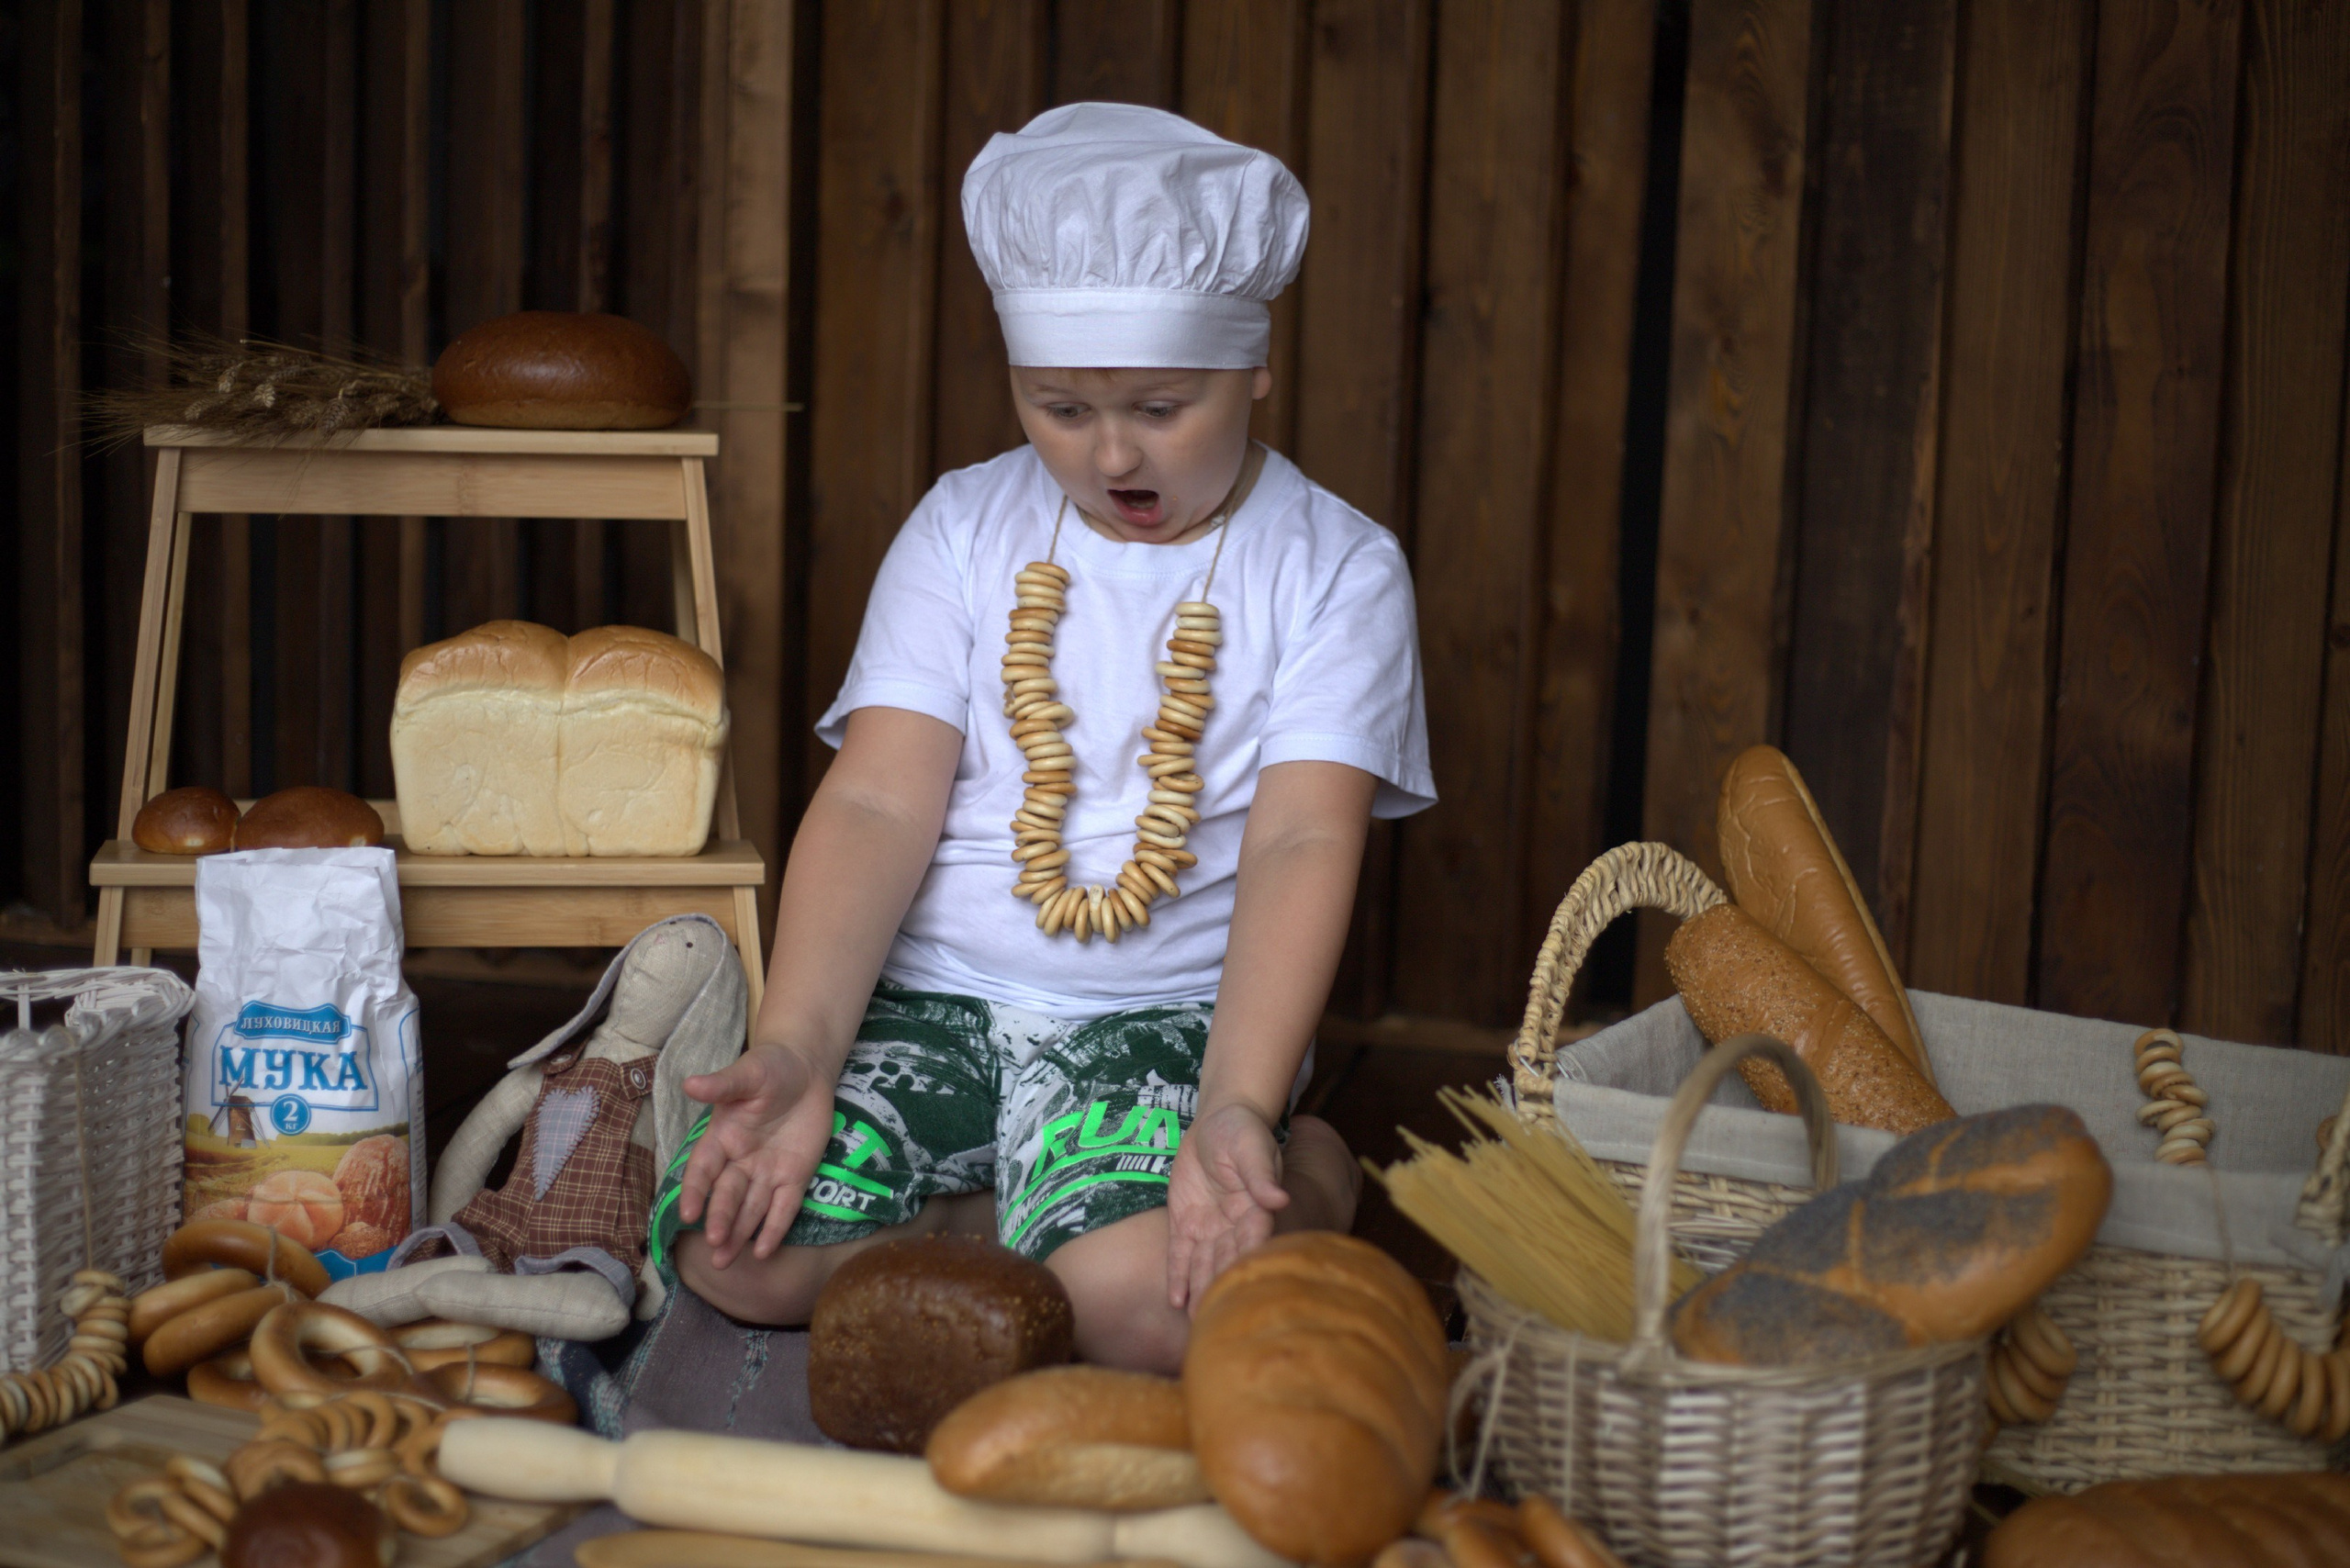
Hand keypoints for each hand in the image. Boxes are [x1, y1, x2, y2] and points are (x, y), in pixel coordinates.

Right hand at [677, 1043, 834, 1267]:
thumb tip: (690, 1083)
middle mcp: (740, 1161)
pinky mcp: (795, 1176)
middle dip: (720, 1219)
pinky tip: (764, 1252)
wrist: (807, 1069)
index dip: (696, 1191)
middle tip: (713, 1244)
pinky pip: (784, 1207)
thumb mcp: (748, 1072)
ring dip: (738, 1233)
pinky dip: (774, 1228)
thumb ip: (722, 1084)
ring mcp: (768, 1172)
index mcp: (722, 1137)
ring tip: (725, 1261)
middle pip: (727, 1195)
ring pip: (751, 1208)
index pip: (703, 1169)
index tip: (688, 1214)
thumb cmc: (770, 1068)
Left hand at [1165, 1102, 1289, 1310]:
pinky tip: (1176, 1302)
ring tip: (1196, 1322)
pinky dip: (1178, 1276)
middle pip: (1228, 1261)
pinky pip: (1180, 1254)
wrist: (1218, 1121)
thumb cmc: (1242, 1132)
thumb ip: (1260, 1175)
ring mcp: (1210, 1227)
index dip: (1248, 1262)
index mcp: (1257, 1209)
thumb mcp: (1251, 1149)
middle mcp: (1235, 1225)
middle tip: (1218, 1322)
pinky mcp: (1185, 1223)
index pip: (1254, 1240)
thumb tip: (1279, 1198)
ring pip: (1204, 1265)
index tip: (1246, 1290)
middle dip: (1221, 1288)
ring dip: (1200, 1291)